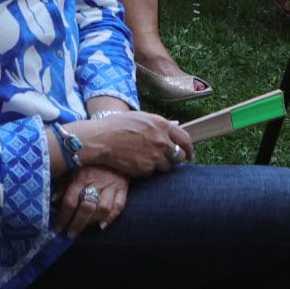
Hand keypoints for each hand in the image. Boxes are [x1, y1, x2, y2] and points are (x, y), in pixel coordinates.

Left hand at [54, 165, 129, 235]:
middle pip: (86, 207)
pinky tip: (102, 225)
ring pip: (103, 208)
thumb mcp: (71, 168)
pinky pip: (119, 206)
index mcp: (80, 176)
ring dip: (92, 222)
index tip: (57, 228)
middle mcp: (95, 182)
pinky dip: (111, 218)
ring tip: (84, 228)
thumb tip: (53, 201)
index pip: (70, 201)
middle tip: (70, 234)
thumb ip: (63, 184)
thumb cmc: (88, 160)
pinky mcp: (123, 188)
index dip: (63, 217)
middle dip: (76, 224)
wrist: (112, 147)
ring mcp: (111, 186)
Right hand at [73, 111, 193, 177]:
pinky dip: (145, 169)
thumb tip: (170, 133)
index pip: (185, 139)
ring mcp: (155, 155)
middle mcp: (161, 140)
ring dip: (159, 165)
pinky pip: (151, 172)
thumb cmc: (116, 126)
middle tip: (165, 159)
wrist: (100, 139)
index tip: (189, 154)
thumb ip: (157, 125)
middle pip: (179, 156)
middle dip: (174, 159)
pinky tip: (134, 162)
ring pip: (166, 167)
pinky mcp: (146, 168)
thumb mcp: (139, 118)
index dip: (189, 148)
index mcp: (161, 124)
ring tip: (143, 158)